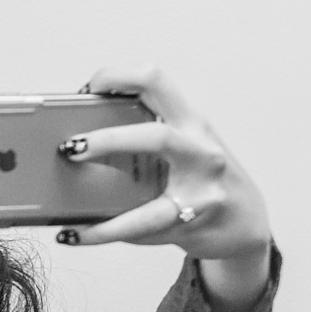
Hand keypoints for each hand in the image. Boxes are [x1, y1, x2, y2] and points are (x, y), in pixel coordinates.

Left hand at [55, 66, 275, 307]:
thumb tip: (77, 143)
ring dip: (105, 209)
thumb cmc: (202, 179)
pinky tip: (74, 234)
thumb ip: (144, 137)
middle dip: (107, 140)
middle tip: (69, 148)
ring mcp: (201, 190)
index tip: (86, 90)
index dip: (116, 77)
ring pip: (150, 201)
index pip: (154, 80)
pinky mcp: (191, 223)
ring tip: (65, 209)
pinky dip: (102, 232)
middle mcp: (199, 149)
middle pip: (155, 136)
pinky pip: (140, 229)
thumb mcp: (183, 147)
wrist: (245, 223)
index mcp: (190, 121)